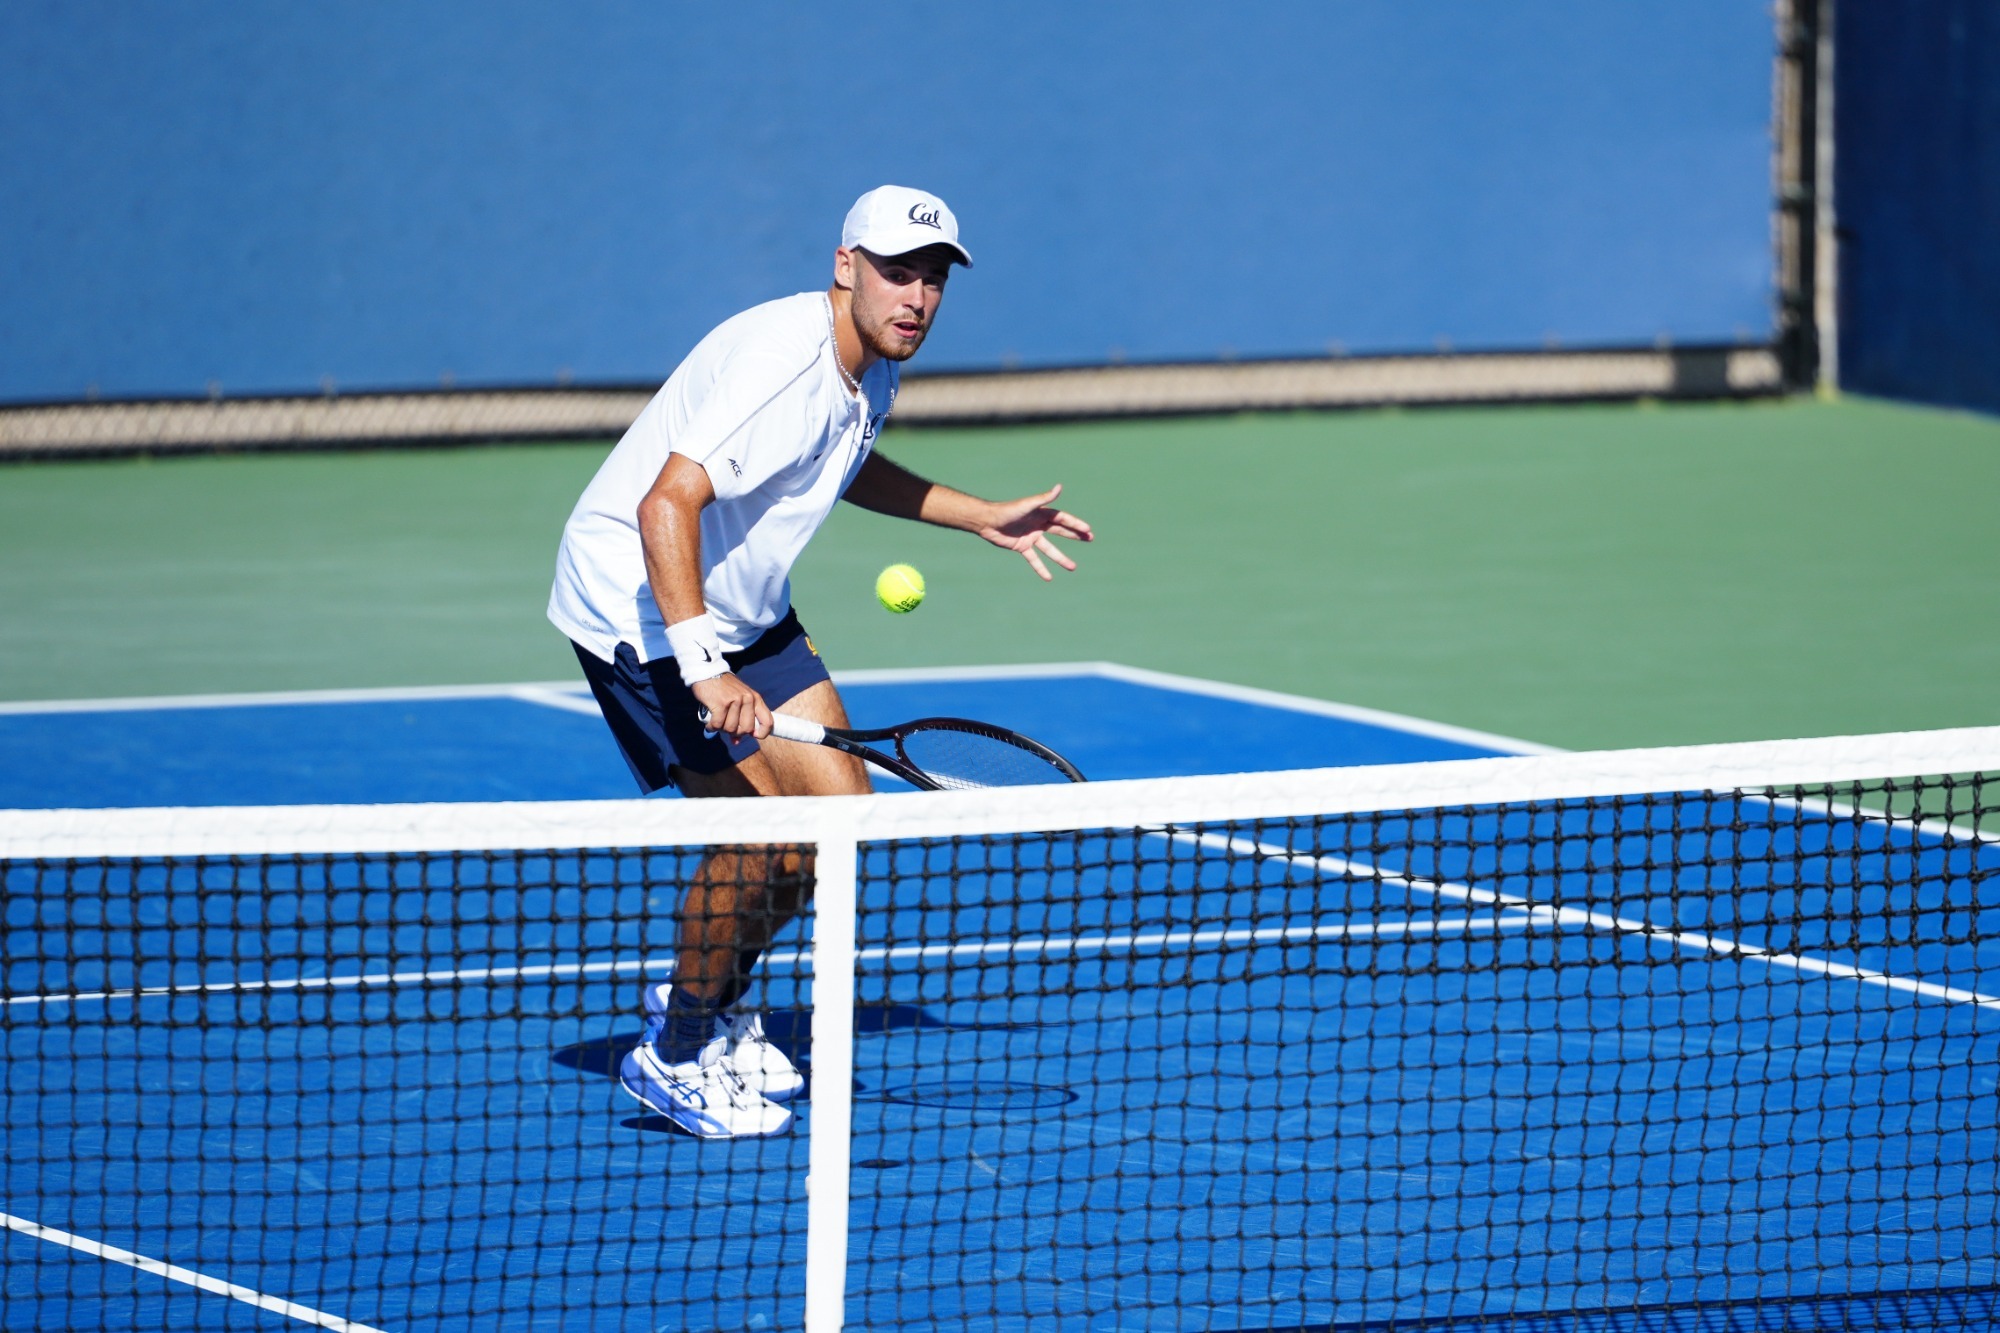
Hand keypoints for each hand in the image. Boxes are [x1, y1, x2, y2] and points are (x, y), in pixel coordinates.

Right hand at [691, 673, 771, 739]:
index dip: (762, 733)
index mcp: (755, 698)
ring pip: (730, 728)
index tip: (753, 736)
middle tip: (726, 726)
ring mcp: (735, 701)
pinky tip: (709, 723)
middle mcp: (748, 699)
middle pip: (746, 729)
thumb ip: (740, 719)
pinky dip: (712, 726)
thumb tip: (736, 742)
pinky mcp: (721, 703)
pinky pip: (718, 724)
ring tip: (716, 721)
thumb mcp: (737, 700)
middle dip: (735, 732)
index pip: (768, 721)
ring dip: (721, 728)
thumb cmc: (723, 689)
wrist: (707, 673)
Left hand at [975, 484, 1093, 580]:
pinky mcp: (1022, 547)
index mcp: (1041, 513)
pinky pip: (1034, 559)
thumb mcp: (1028, 505)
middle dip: (1075, 535)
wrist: (988, 521)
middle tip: (1090, 539)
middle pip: (1060, 531)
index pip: (1063, 519)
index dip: (1075, 524)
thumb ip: (1045, 498)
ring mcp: (1031, 537)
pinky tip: (1049, 578)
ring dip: (1061, 558)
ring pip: (1049, 550)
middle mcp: (1038, 525)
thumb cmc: (1008, 510)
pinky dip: (1040, 568)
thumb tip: (1060, 487)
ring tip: (1073, 567)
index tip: (1088, 530)